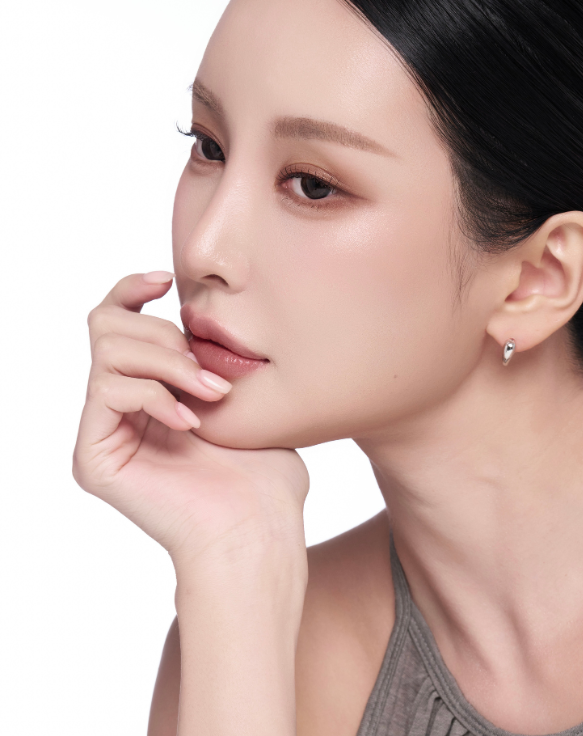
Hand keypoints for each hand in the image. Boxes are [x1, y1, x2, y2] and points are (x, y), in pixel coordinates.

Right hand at [72, 272, 308, 566]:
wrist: (259, 528)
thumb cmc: (263, 472)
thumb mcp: (243, 399)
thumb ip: (207, 358)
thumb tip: (192, 317)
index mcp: (148, 393)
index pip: (118, 322)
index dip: (132, 289)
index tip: (168, 279)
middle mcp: (119, 410)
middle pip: (106, 326)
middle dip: (166, 338)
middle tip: (208, 375)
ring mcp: (104, 433)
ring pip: (107, 351)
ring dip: (169, 364)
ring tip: (211, 397)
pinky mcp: (94, 458)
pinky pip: (108, 391)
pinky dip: (155, 396)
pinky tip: (191, 423)